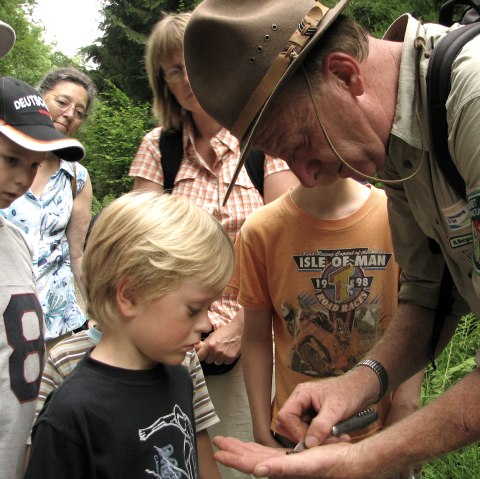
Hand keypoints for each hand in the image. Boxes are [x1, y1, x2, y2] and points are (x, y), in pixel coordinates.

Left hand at [195, 319, 241, 364]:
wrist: (238, 330)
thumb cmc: (225, 331)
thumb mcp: (212, 335)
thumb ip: (204, 343)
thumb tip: (196, 348)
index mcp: (210, 345)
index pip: (200, 356)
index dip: (200, 355)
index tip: (202, 354)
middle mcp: (216, 352)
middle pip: (208, 361)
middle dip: (209, 357)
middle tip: (214, 351)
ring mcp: (224, 356)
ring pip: (216, 362)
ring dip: (218, 358)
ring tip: (222, 350)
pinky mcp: (231, 358)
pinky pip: (225, 363)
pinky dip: (225, 359)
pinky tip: (227, 352)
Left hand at [213, 435, 363, 478]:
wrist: (350, 462)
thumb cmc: (331, 464)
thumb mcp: (306, 464)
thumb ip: (282, 469)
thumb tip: (258, 470)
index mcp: (280, 469)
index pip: (250, 463)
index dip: (233, 458)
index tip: (218, 453)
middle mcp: (280, 467)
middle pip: (250, 458)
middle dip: (233, 450)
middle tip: (217, 442)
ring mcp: (286, 462)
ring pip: (257, 454)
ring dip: (242, 448)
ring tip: (228, 442)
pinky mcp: (293, 457)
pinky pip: (269, 452)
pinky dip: (257, 448)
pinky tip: (252, 448)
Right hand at [276, 370, 375, 447]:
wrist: (360, 390)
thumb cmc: (348, 392)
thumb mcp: (336, 409)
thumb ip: (321, 426)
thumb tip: (308, 443)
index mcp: (301, 394)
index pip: (285, 416)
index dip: (294, 431)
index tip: (310, 441)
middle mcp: (300, 401)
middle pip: (287, 424)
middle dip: (302, 436)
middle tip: (321, 441)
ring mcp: (305, 409)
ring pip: (297, 430)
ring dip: (311, 439)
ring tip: (330, 439)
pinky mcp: (312, 417)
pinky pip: (307, 431)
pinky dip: (317, 438)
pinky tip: (332, 437)